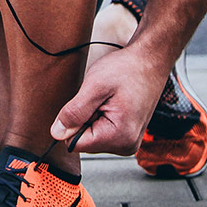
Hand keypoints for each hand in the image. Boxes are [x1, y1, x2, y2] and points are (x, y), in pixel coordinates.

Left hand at [50, 48, 166, 154]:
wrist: (149, 61)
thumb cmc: (127, 69)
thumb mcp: (95, 86)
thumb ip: (74, 112)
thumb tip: (56, 133)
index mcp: (119, 137)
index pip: (76, 144)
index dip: (73, 122)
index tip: (88, 103)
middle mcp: (126, 145)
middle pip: (85, 141)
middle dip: (85, 118)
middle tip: (101, 98)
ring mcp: (128, 141)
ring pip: (92, 135)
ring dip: (93, 116)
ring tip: (108, 98)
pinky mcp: (127, 134)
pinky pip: (102, 130)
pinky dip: (101, 115)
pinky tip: (113, 102)